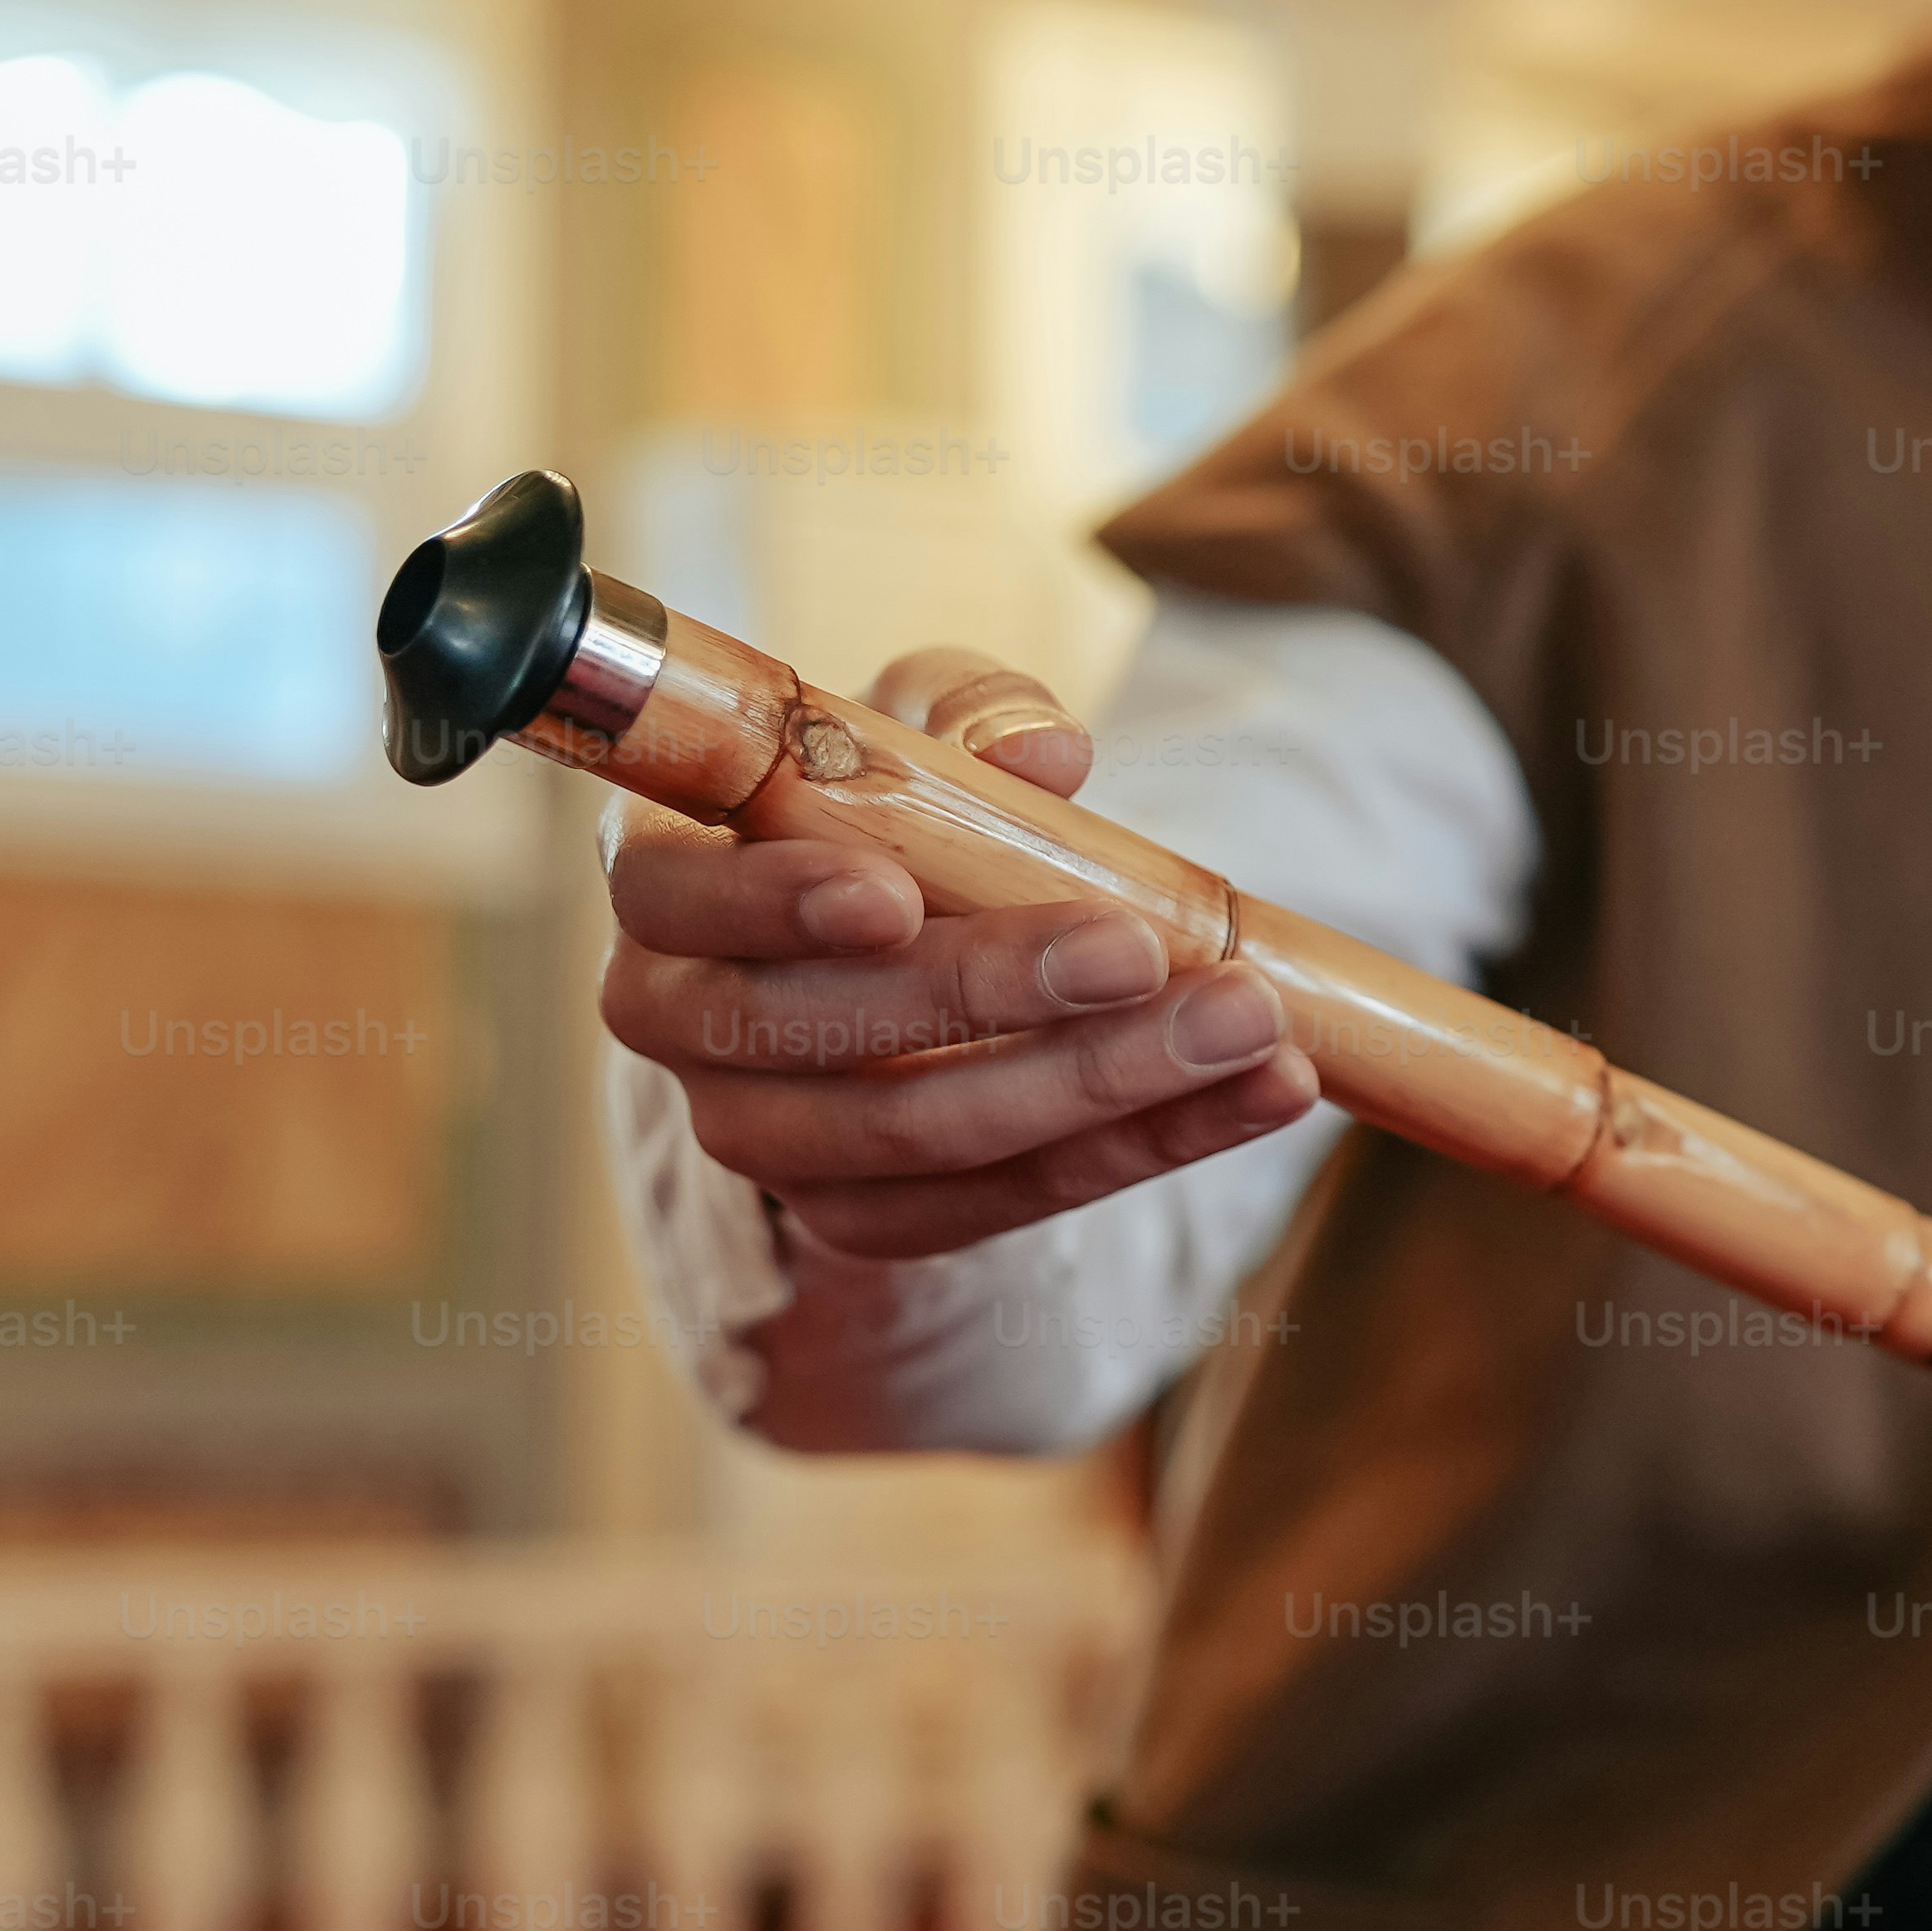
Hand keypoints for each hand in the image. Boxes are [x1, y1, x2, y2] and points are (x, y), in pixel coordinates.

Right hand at [597, 649, 1319, 1259]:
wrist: (905, 937)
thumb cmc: (891, 802)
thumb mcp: (921, 727)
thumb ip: (967, 713)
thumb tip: (1046, 747)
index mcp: (665, 883)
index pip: (674, 899)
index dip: (771, 903)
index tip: (893, 891)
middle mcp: (680, 1023)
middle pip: (809, 1037)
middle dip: (987, 994)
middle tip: (1140, 949)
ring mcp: (765, 1140)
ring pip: (919, 1140)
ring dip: (1102, 1085)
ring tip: (1250, 1025)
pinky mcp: (865, 1217)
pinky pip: (1006, 1203)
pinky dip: (1150, 1147)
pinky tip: (1266, 1093)